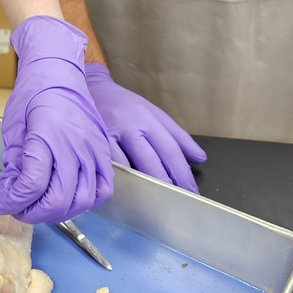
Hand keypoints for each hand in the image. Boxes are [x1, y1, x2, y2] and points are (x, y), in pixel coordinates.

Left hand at [0, 16, 114, 223]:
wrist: (59, 71)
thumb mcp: (13, 126)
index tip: (1, 204)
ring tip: (41, 207)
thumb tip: (12, 192)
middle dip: (33, 213)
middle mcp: (74, 144)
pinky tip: (70, 199)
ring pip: (83, 200)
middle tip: (19, 209)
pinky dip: (87, 203)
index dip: (13, 202)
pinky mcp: (103, 152)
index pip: (32, 184)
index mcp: (47, 134)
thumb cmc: (33, 93)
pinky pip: (104, 189)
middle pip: (59, 199)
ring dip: (59, 213)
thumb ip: (14, 162)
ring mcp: (93, 149)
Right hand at [85, 63, 205, 192]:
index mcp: (148, 119)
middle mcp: (130, 127)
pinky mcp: (95, 145)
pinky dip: (121, 181)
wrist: (93, 89)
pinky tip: (129, 192)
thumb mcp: (154, 113)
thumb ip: (177, 136)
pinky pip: (110, 168)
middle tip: (177, 202)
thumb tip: (200, 158)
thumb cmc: (125, 105)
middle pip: (151, 162)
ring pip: (129, 167)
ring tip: (156, 202)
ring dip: (144, 187)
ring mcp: (110, 136)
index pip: (170, 150)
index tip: (192, 191)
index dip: (182, 173)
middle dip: (166, 184)